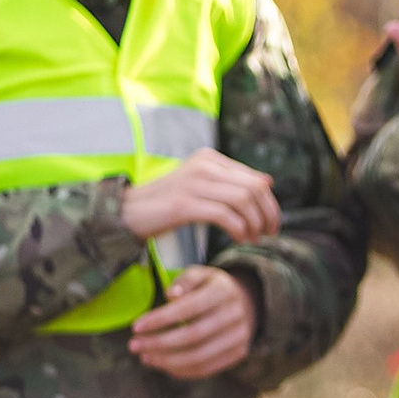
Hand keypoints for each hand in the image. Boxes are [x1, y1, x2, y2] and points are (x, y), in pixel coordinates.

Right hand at [121, 149, 279, 245]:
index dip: (270, 203)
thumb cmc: (167, 203)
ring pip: (243, 201)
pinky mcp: (184, 204)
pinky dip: (239, 229)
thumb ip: (230, 182)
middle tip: (270, 233)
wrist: (126, 213)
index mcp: (210, 158)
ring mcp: (194, 183)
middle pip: (254, 188)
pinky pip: (225, 215)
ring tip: (254, 239)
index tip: (272, 223)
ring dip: (255, 224)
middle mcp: (204, 166)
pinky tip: (239, 239)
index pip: (256, 178)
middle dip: (269, 214)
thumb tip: (268, 181)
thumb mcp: (201, 186)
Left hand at [130, 266, 258, 379]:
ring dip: (166, 360)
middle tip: (134, 345)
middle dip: (158, 343)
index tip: (135, 327)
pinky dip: (180, 370)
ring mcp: (239, 337)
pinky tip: (162, 364)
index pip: (189, 308)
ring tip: (145, 357)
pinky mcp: (237, 354)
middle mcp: (235, 316)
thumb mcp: (201, 275)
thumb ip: (185, 280)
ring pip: (198, 357)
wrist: (246, 304)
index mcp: (224, 292)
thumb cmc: (212, 289)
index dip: (160, 320)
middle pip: (193, 336)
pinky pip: (206, 369)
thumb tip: (171, 295)